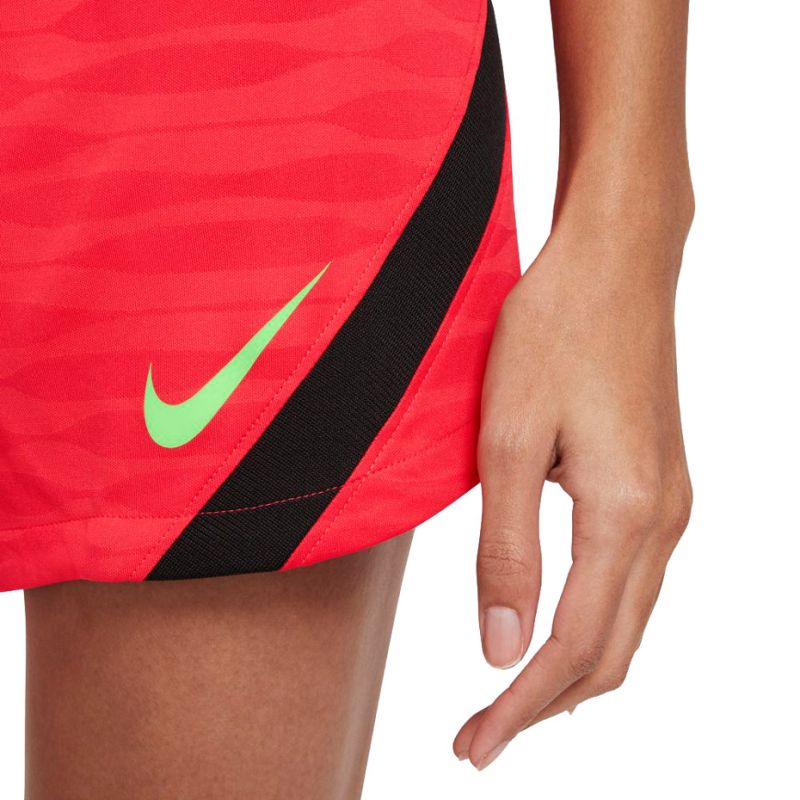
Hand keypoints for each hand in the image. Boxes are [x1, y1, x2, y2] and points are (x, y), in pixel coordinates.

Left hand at [453, 214, 692, 768]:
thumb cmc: (556, 332)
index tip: (474, 743)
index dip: (520, 706)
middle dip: (545, 702)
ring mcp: (670, 499)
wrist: (614, 262)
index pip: (573, 647)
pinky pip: (632, 579)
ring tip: (513, 697)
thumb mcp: (509, 440)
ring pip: (627, 619)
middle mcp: (663, 519)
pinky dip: (594, 622)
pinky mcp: (658, 479)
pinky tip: (557, 624)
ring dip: (572, 667)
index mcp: (625, 515)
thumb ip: (507, 548)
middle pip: (612, 649)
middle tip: (482, 735)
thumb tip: (502, 648)